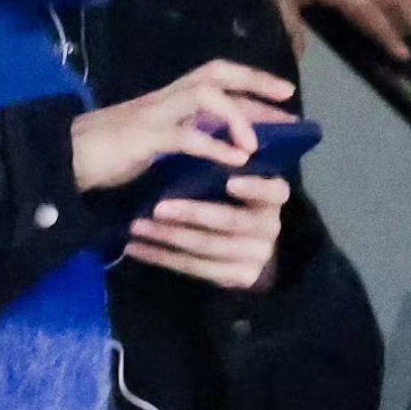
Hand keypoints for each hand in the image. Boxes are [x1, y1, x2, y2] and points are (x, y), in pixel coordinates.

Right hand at [71, 60, 294, 193]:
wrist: (62, 160)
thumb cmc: (104, 156)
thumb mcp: (152, 146)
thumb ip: (180, 140)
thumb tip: (220, 150)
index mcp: (167, 100)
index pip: (216, 79)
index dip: (252, 82)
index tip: (285, 95)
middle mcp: (164, 99)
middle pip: (216, 73)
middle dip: (254, 83)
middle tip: (287, 99)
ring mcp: (152, 115)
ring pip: (204, 95)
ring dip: (236, 116)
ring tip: (255, 144)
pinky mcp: (142, 138)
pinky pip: (185, 136)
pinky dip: (214, 146)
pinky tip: (235, 160)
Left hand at [125, 174, 291, 289]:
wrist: (246, 244)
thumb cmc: (231, 196)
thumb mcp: (235, 174)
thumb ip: (226, 160)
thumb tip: (197, 131)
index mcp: (274, 196)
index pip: (273, 190)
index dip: (253, 188)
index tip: (229, 182)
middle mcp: (270, 227)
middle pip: (232, 222)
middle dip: (194, 214)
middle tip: (158, 208)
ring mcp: (256, 256)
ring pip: (208, 247)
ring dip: (168, 237)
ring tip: (136, 226)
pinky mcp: (238, 278)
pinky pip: (196, 269)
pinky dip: (161, 257)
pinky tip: (136, 247)